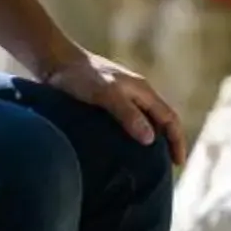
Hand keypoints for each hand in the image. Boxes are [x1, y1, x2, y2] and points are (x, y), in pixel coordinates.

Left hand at [41, 49, 185, 160]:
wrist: (53, 61)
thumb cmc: (77, 77)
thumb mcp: (105, 95)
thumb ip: (127, 114)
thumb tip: (150, 139)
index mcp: (141, 90)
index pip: (169, 117)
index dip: (177, 140)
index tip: (178, 164)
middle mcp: (135, 92)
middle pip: (160, 120)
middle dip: (167, 143)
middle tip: (166, 170)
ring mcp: (120, 96)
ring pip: (144, 120)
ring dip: (150, 141)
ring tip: (146, 165)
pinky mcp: (105, 102)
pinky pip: (127, 122)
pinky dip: (132, 137)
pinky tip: (122, 151)